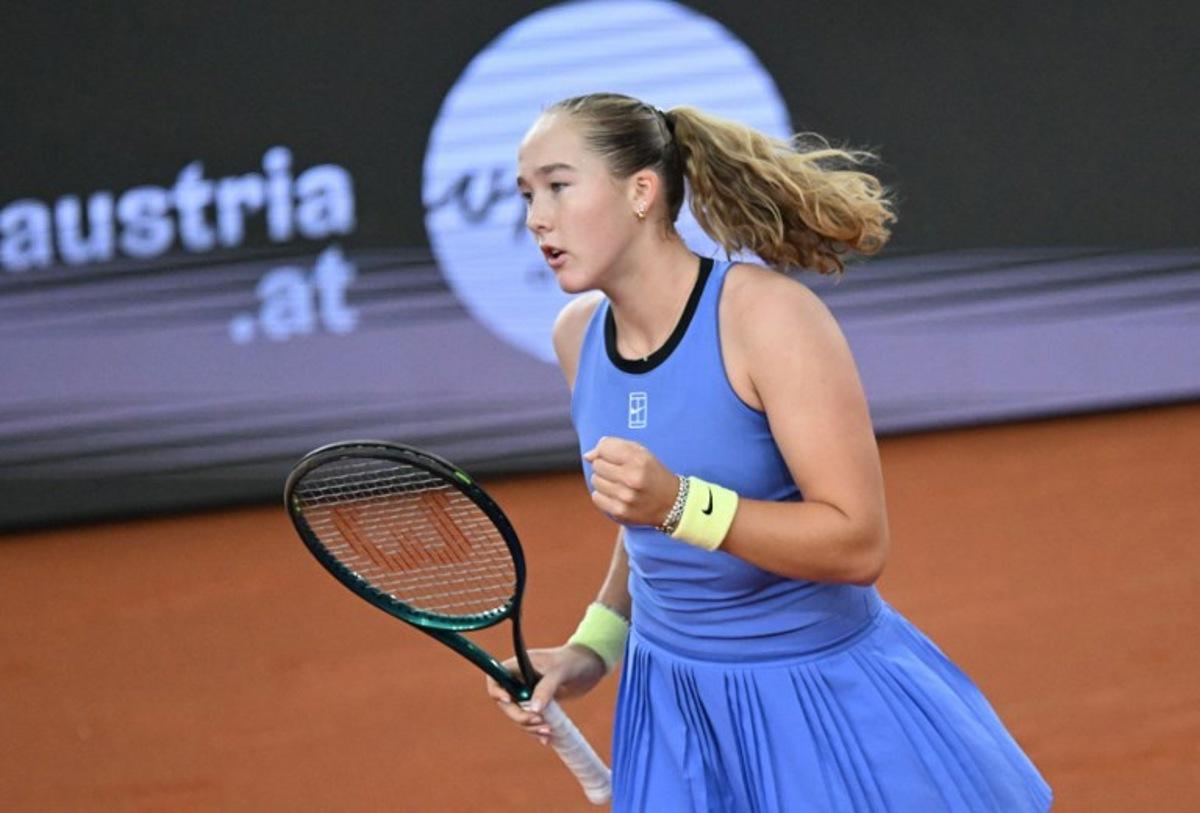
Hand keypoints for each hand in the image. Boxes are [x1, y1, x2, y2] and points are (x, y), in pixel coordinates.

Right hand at [485, 645, 605, 745]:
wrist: (592, 665)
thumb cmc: (574, 660)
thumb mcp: (559, 672)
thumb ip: (546, 688)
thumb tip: (534, 709)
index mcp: (518, 665)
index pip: (495, 677)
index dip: (496, 691)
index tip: (508, 701)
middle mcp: (520, 679)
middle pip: (506, 703)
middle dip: (519, 715)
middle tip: (537, 721)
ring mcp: (529, 693)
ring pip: (519, 715)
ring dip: (529, 726)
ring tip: (548, 731)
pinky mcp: (540, 704)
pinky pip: (532, 720)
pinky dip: (537, 730)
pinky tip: (547, 737)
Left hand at [584, 437, 677, 526]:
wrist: (672, 503)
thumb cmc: (653, 473)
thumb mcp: (642, 453)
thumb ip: (614, 447)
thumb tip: (588, 455)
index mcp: (638, 460)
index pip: (604, 447)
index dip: (605, 450)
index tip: (612, 455)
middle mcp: (631, 478)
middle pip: (597, 464)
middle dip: (605, 466)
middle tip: (619, 471)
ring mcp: (625, 497)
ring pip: (595, 481)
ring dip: (604, 480)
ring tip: (619, 483)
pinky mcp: (620, 511)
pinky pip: (596, 497)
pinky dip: (603, 495)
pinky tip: (617, 494)